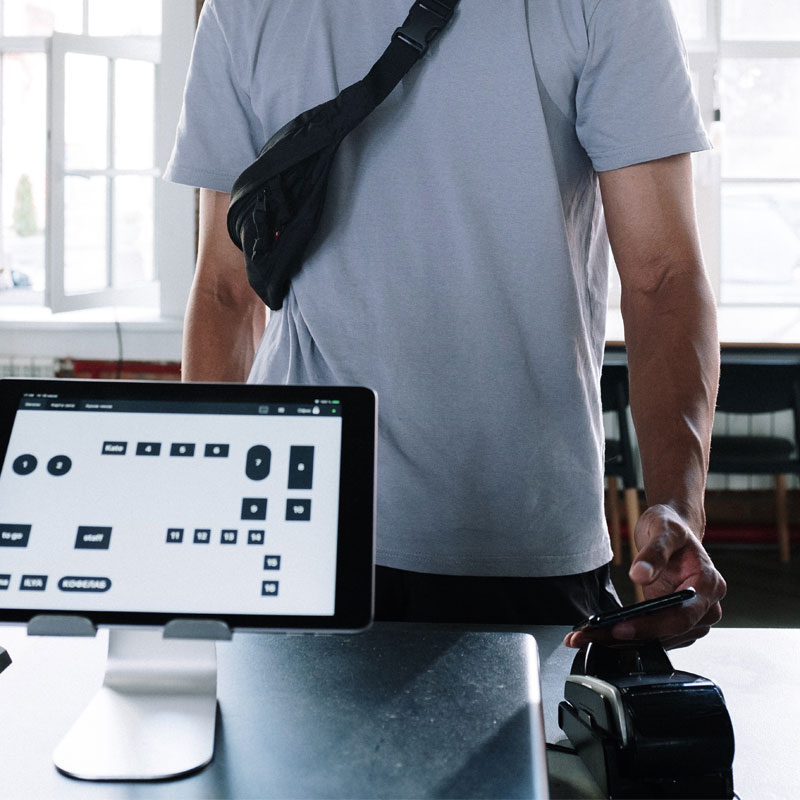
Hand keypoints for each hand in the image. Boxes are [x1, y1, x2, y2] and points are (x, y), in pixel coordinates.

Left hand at [564, 504, 725, 649]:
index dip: (651, 626)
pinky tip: (604, 633)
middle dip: (632, 638)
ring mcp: (693, 617)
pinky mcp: (675, 621)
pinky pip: (656, 635)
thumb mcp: (663, 530)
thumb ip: (654, 553)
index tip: (620, 628)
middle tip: (593, 636)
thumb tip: (640, 575)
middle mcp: (706, 606)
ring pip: (662, 639)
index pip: (681, 616)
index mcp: (708, 584)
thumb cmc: (671, 527)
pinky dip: (631, 637)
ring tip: (591, 636)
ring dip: (627, 642)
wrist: (672, 530)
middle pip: (670, 633)